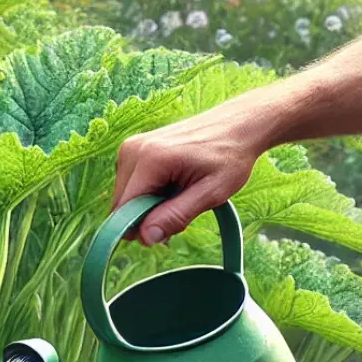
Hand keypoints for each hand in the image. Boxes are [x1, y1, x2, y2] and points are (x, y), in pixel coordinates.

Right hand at [112, 99, 267, 244]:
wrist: (239, 124)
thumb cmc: (230, 156)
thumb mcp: (211, 192)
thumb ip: (176, 216)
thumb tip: (146, 237)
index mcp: (150, 159)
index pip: (125, 210)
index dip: (142, 228)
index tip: (169, 231)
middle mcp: (133, 150)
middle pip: (122, 205)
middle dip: (146, 218)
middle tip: (181, 209)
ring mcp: (130, 147)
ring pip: (125, 198)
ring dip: (148, 207)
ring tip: (179, 194)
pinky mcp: (133, 149)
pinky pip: (131, 186)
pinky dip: (148, 194)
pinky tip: (172, 185)